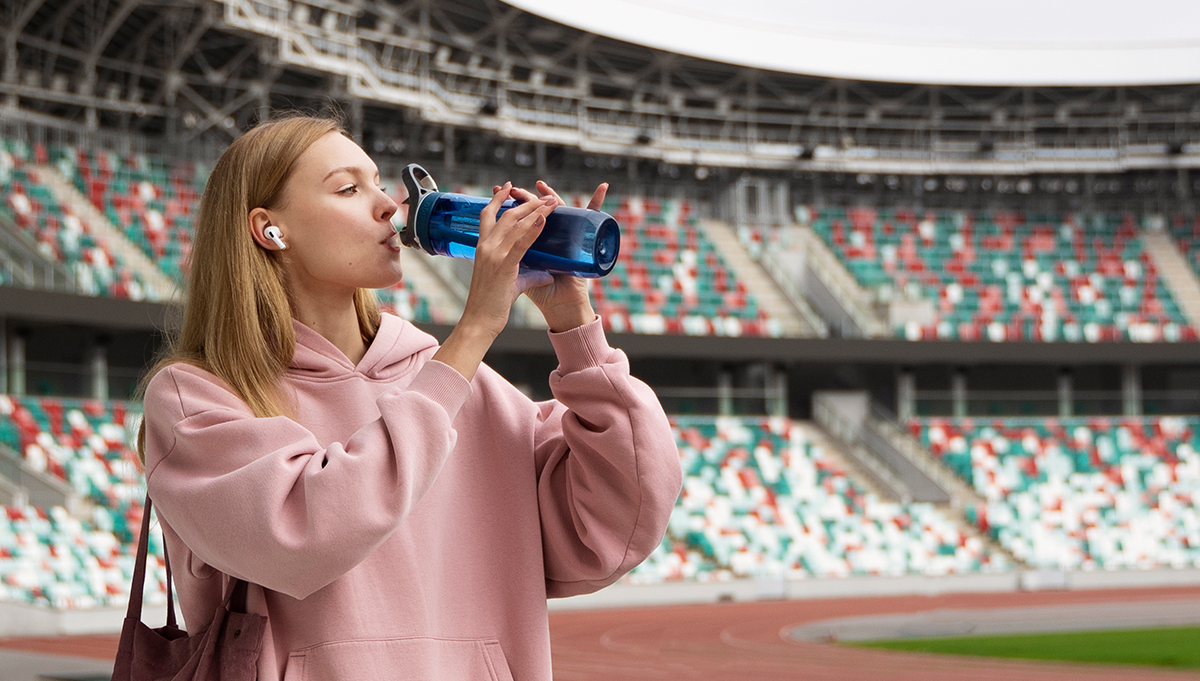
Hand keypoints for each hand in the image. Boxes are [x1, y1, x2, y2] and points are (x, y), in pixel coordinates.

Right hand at [459, 182, 557, 336]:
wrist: (479, 321)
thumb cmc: (491, 304)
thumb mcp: (510, 283)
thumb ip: (529, 275)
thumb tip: (546, 274)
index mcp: (482, 248)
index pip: (488, 215)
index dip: (499, 199)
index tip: (510, 187)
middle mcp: (486, 247)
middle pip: (506, 215)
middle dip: (526, 202)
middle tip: (544, 196)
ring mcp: (493, 255)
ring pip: (514, 224)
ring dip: (534, 210)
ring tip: (551, 203)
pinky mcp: (503, 266)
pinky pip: (520, 243)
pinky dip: (533, 229)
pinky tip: (543, 219)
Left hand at [495, 180, 607, 331]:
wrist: (562, 311)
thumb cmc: (545, 296)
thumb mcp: (524, 275)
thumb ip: (517, 261)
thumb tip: (500, 250)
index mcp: (540, 245)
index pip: (526, 220)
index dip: (514, 206)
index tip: (498, 191)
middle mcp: (556, 239)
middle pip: (542, 211)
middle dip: (527, 198)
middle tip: (513, 188)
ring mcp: (571, 240)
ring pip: (564, 210)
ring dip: (553, 194)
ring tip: (541, 185)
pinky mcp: (585, 244)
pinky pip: (592, 219)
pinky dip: (598, 202)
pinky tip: (602, 187)